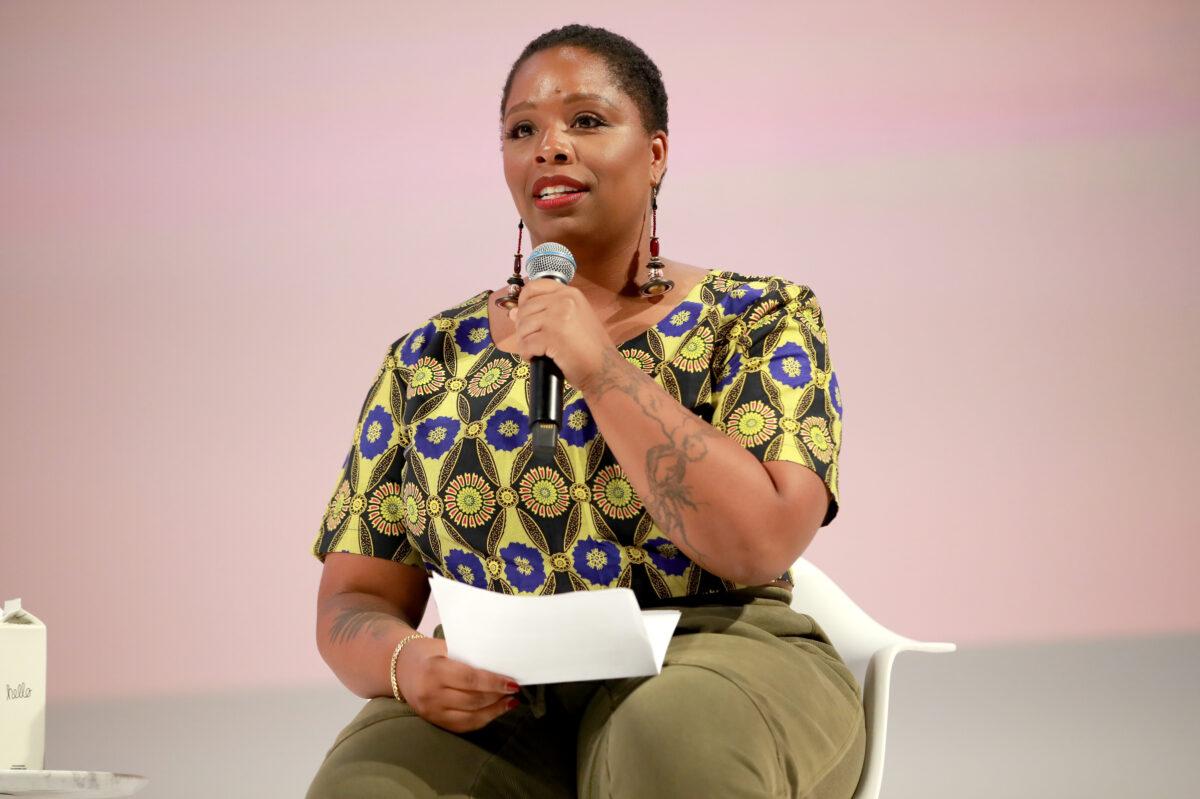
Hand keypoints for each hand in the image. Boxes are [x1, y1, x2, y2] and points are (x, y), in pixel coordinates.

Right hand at [394, 637, 520, 732]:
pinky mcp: (434, 722)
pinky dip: (483, 719)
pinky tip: (497, 711)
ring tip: (511, 701)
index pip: (470, 679)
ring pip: (471, 716)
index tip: (513, 682)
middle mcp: (431, 694)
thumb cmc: (429, 653)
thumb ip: (469, 656)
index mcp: (434, 670)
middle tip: (515, 689)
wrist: (399, 668)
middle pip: (473, 700)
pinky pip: (464, 725)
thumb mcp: (445, 647)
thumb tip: (501, 663)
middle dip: (498, 696)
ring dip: (495, 710)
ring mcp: (432, 711)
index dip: (494, 682)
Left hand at [507, 279, 612, 387]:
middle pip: (525, 309)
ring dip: (524, 341)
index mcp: (570, 293)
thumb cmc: (589, 348)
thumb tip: (512, 312)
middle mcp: (564, 300)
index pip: (535, 287)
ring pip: (523, 326)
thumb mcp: (571, 321)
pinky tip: (536, 358)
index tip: (526, 315)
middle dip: (523, 328)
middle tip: (533, 341)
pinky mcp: (552, 336)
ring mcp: (558, 317)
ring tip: (536, 350)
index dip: (524, 301)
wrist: (604, 368)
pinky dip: (527, 354)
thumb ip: (545, 312)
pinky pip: (526, 344)